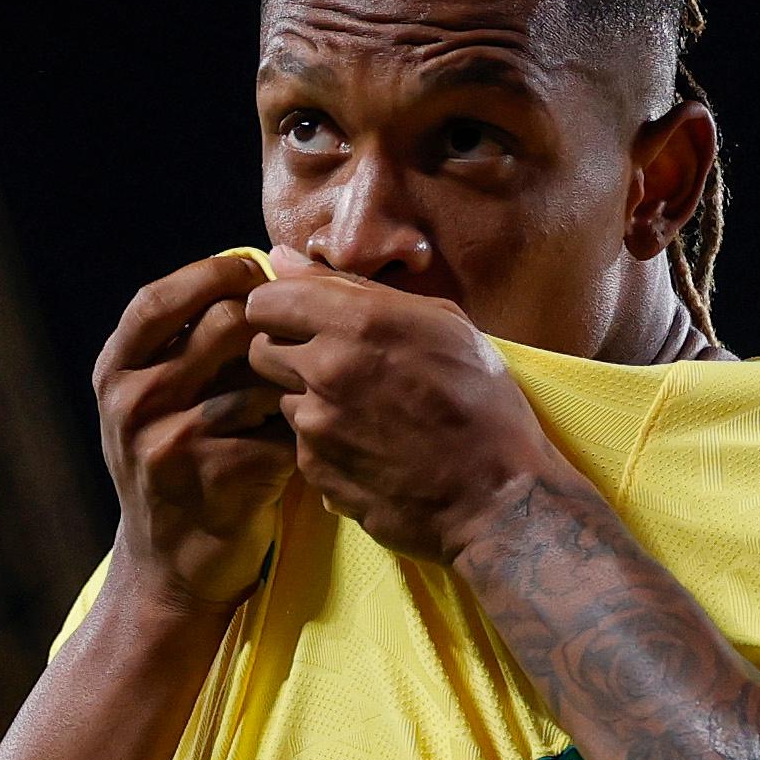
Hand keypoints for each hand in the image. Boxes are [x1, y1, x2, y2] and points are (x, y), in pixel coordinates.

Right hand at [95, 253, 296, 612]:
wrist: (171, 567)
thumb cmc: (178, 466)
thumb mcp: (154, 401)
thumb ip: (184, 342)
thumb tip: (262, 264)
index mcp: (114, 371)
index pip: (158, 298)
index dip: (213, 273)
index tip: (256, 273)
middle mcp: (131, 402)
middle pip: (225, 323)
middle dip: (273, 325)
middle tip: (300, 337)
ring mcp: (169, 442)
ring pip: (261, 376)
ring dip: (294, 383)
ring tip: (305, 396)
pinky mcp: (215, 479)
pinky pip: (284, 430)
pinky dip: (305, 434)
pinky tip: (308, 444)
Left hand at [242, 270, 564, 565]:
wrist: (498, 499)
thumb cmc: (483, 404)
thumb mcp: (440, 323)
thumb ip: (354, 287)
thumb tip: (285, 260)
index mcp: (359, 323)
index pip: (265, 300)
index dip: (280, 307)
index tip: (303, 319)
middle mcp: (327, 370)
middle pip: (260, 349)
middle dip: (288, 352)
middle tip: (334, 365)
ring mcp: (317, 427)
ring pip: (281, 398)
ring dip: (310, 400)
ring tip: (366, 412)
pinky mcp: (316, 472)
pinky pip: (301, 444)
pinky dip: (326, 443)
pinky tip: (371, 447)